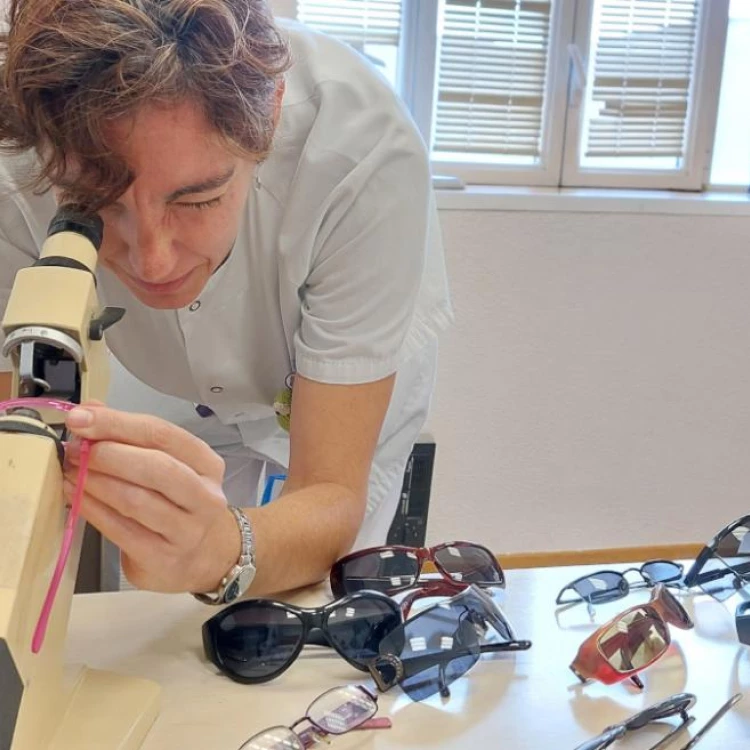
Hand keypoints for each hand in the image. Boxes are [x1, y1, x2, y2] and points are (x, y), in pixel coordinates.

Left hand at [63, 403, 238, 592]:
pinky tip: (76, 496)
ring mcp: (186, 530)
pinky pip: (120, 529)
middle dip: (107, 454)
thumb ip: (132, 437)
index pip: (163, 435)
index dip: (117, 423)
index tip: (80, 418)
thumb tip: (91, 410)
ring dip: (95, 482)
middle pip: (155, 467)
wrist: (201, 557)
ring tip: (71, 472)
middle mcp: (205, 496)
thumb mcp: (168, 465)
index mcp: (207, 464)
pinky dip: (92, 509)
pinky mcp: (162, 558)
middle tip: (75, 450)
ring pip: (135, 500)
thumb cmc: (178, 503)